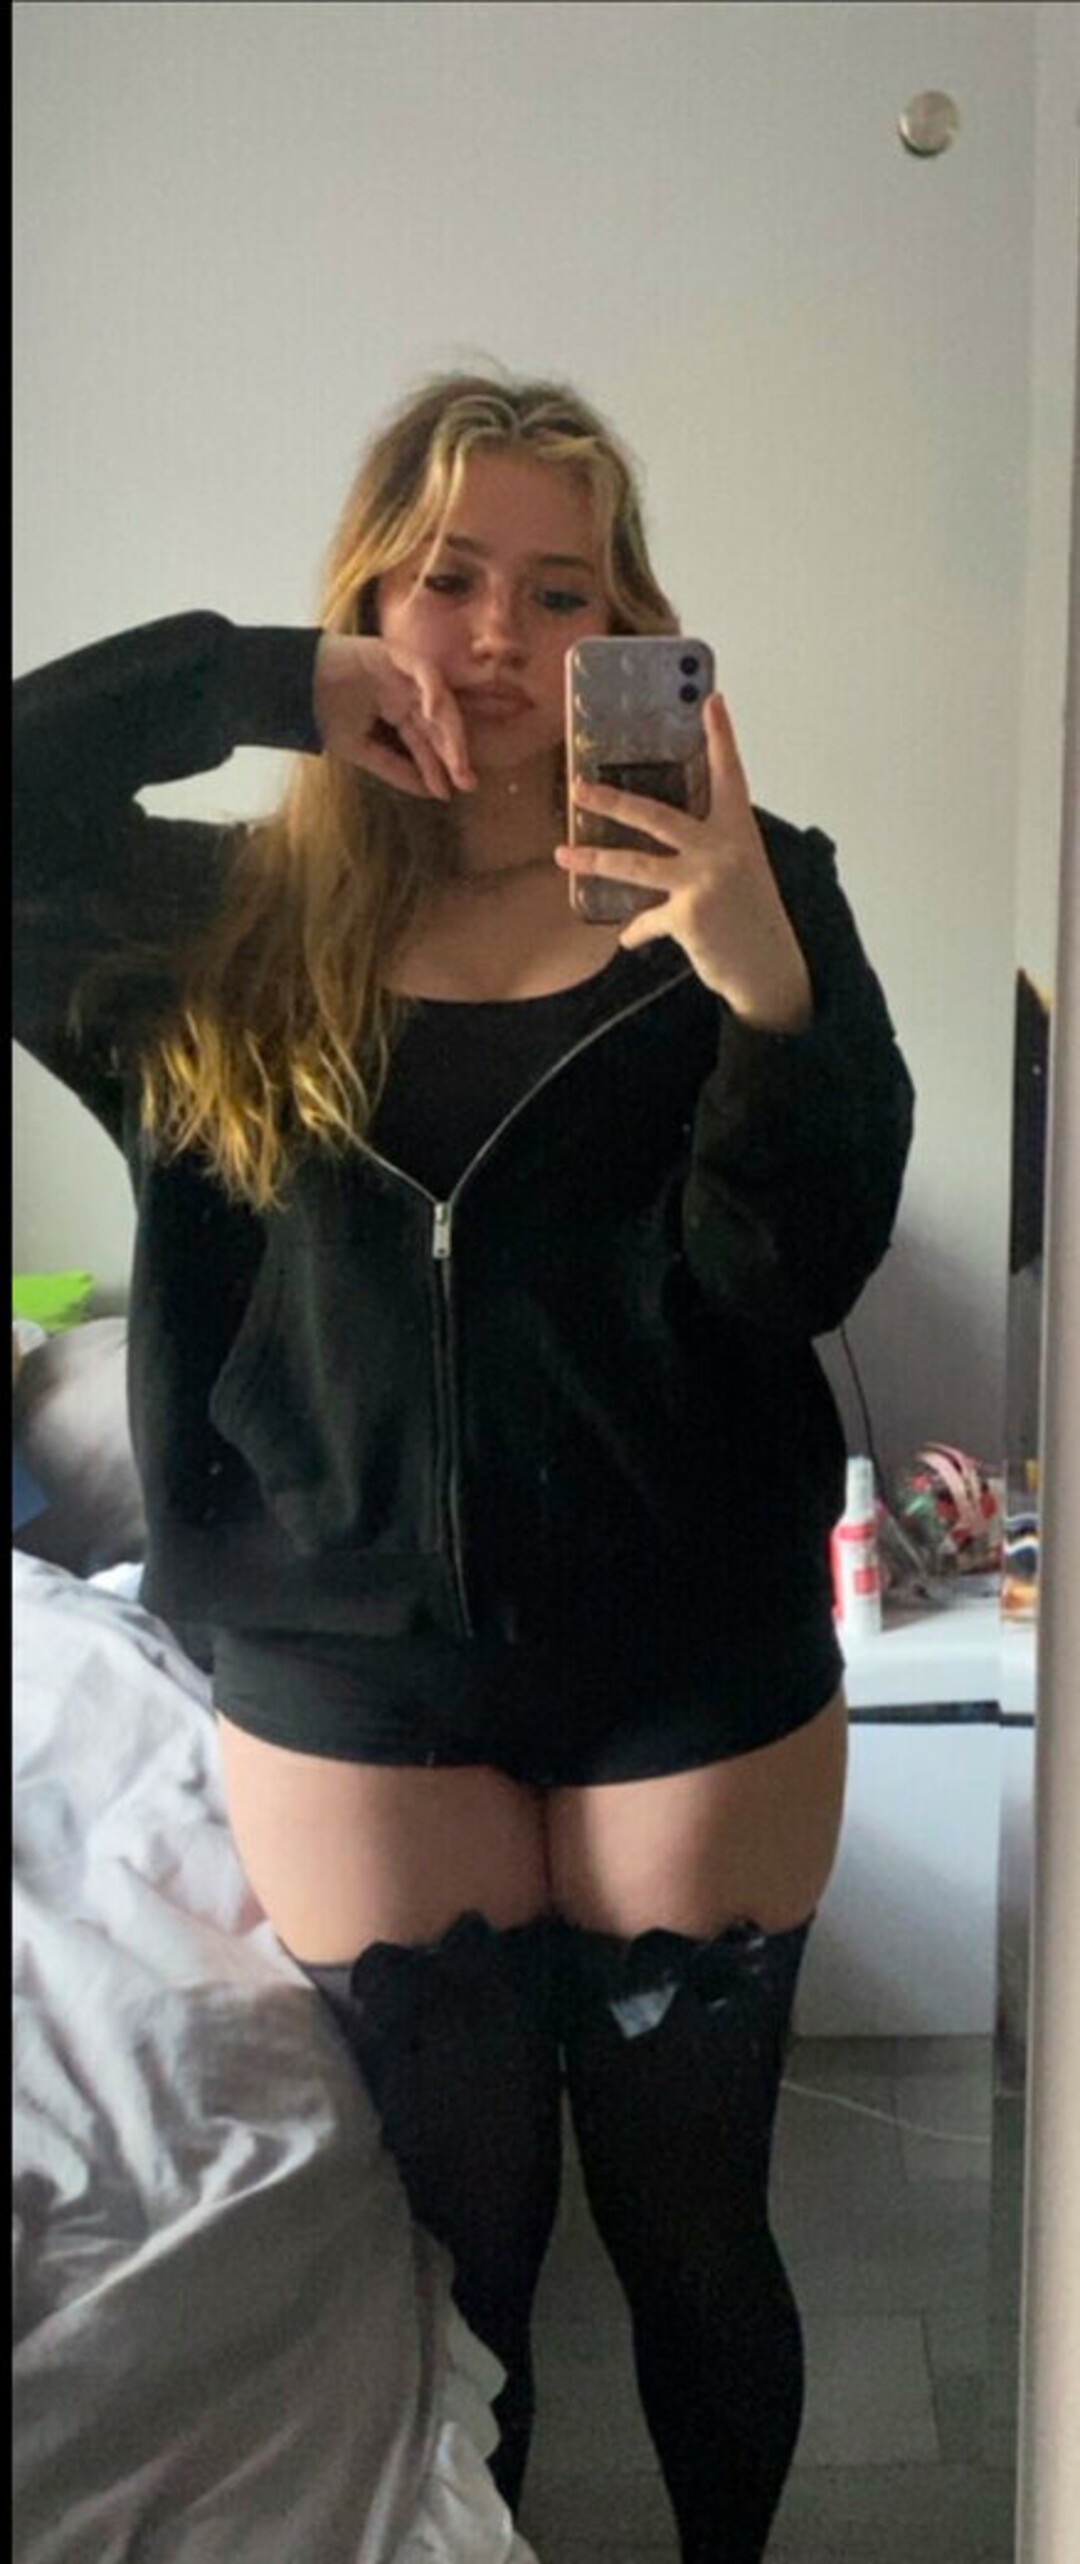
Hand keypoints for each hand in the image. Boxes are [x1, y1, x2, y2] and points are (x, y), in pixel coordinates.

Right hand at [312, 633, 475, 800]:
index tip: (447, 794)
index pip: (425, 741)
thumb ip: (395, 769)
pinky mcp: (395, 654)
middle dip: (454, 753)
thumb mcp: (361, 749)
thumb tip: (430, 793)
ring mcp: (403, 673)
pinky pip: (424, 672)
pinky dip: (433, 690)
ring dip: (450, 730)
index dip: (437, 767)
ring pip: (439, 700)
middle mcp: (406, 692)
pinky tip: (433, 714)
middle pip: (439, 724)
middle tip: (467, 782)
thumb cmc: (321, 713)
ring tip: (457, 759)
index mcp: (399, 711)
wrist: (291, 688)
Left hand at [555, 693, 813, 1032]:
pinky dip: (635, 930)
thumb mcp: (739, 868)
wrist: (768, 965)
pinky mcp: (687, 916)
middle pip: (656, 815)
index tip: (711, 700)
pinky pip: (646, 919)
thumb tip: (664, 834)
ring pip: (635, 865)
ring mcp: (703, 881)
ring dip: (594, 859)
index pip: (730, 774)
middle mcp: (722, 848)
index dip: (722, 737)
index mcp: (738, 830)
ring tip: (563, 854)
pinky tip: (627, 937)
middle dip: (612, 800)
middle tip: (578, 787)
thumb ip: (707, 848)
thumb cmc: (751, 913)